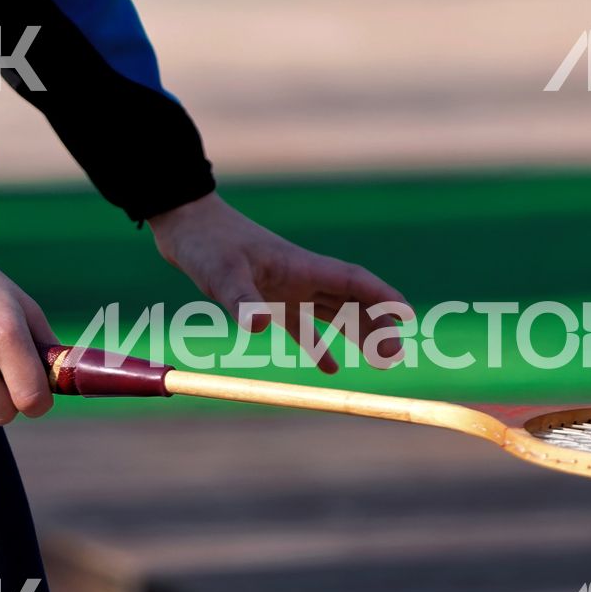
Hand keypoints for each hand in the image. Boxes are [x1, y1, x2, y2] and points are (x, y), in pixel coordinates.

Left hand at [149, 191, 411, 372]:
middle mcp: (299, 276)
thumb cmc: (205, 242)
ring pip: (332, 312)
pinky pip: (301, 325)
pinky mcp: (266, 298)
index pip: (352, 280)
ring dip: (357, 333)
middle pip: (350, 300)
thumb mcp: (220, 272)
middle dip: (377, 324)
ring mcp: (285, 287)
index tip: (407, 316)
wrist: (183, 223)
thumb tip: (261, 327)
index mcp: (299, 265)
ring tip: (381, 360)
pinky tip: (329, 368)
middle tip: (395, 355)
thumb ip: (241, 299)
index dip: (381, 296)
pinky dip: (317, 344)